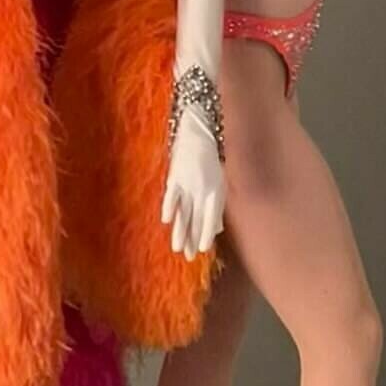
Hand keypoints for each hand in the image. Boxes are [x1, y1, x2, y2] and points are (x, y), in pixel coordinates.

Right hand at [160, 105, 225, 260]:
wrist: (198, 129)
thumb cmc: (210, 157)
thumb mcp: (219, 179)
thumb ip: (217, 204)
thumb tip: (218, 228)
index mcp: (216, 188)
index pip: (211, 216)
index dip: (206, 233)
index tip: (202, 249)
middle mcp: (203, 188)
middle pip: (196, 217)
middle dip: (191, 238)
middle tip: (187, 256)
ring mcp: (188, 182)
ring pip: (183, 210)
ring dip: (179, 229)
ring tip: (176, 247)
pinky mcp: (175, 174)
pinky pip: (172, 193)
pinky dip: (169, 206)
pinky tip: (165, 220)